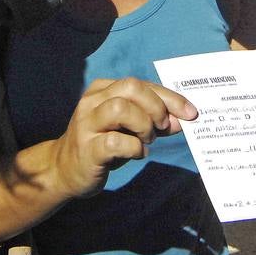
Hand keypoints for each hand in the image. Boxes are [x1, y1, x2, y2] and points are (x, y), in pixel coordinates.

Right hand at [50, 78, 197, 198]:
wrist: (65, 170)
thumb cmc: (102, 145)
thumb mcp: (129, 128)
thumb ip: (153, 121)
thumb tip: (182, 120)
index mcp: (102, 90)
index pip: (141, 84)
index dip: (169, 97)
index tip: (190, 112)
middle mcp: (92, 102)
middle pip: (131, 88)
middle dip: (156, 106)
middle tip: (162, 126)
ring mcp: (87, 124)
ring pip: (121, 108)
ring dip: (144, 126)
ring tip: (146, 140)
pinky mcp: (87, 149)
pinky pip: (116, 142)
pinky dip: (134, 148)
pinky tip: (136, 153)